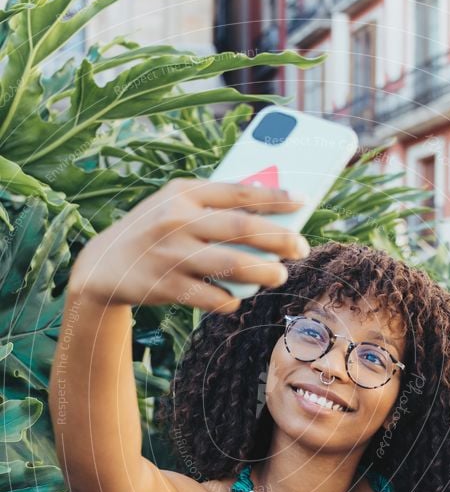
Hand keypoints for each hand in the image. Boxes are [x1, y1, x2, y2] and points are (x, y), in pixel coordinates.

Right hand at [68, 178, 309, 312]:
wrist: (102, 265)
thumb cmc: (153, 232)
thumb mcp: (174, 206)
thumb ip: (213, 206)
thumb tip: (269, 214)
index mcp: (182, 192)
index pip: (238, 191)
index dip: (275, 197)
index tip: (304, 202)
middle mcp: (176, 220)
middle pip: (240, 228)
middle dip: (278, 239)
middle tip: (302, 247)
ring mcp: (171, 254)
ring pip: (230, 265)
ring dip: (262, 272)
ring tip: (280, 276)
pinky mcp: (166, 286)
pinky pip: (210, 296)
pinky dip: (228, 300)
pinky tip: (236, 300)